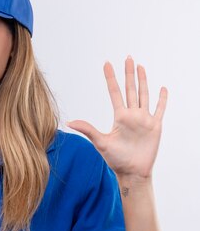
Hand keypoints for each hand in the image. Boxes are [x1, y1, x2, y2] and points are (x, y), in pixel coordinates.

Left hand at [67, 56, 167, 179]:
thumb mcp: (100, 142)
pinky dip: (162, 99)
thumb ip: (87, 130)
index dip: (111, 78)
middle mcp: (132, 115)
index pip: (114, 92)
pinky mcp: (155, 127)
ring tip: (141, 66)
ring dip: (143, 81)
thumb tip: (68, 122)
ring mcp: (144, 120)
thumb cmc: (116, 159)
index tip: (106, 64)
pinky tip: (162, 88)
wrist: (132, 172)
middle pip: (131, 89)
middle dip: (129, 73)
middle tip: (128, 57)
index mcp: (119, 117)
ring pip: (144, 95)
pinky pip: (160, 110)